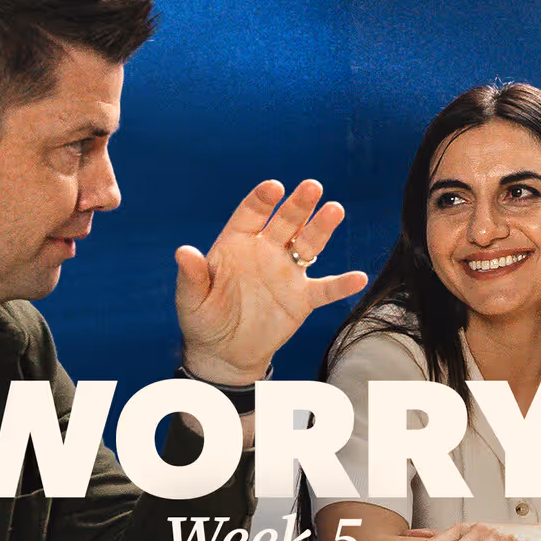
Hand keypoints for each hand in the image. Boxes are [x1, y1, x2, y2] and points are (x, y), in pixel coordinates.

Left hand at [175, 179, 367, 383]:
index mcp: (237, 244)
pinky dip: (341, 284)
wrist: (224, 353)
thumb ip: (192, 276)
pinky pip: (325, 289)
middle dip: (298, 205)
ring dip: (321, 228)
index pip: (251, 215)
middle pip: (285, 222)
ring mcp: (286, 273)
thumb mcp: (191, 301)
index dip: (262, 201)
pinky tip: (357, 278)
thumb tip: (183, 252)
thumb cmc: (204, 320)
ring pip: (308, 245)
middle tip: (312, 187)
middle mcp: (265, 251)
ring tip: (335, 210)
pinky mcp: (302, 299)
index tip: (273, 188)